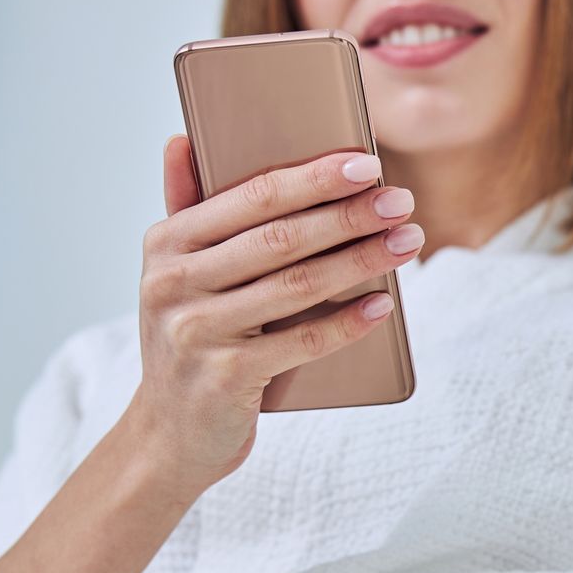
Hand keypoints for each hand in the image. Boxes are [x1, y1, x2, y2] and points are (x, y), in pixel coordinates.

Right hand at [126, 136, 423, 495]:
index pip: (250, 196)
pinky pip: (300, 342)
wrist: (169, 434)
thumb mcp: (175, 275)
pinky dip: (347, 322)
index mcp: (166, 243)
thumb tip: (183, 138)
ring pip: (297, 286)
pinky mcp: (225, 377)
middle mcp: (174, 283)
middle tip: (401, 202)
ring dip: (360, 260)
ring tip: (407, 243)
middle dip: (349, 216)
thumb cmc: (190, 342)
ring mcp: (197, 332)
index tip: (367, 164)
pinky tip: (383, 304)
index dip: (313, 178)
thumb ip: (184, 209)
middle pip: (280, 238)